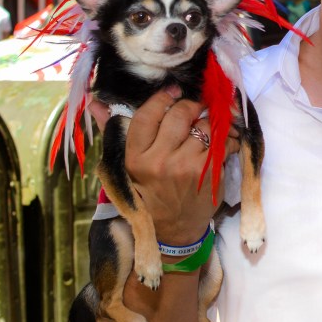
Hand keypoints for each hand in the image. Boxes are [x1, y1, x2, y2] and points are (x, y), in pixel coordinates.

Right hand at [89, 90, 240, 244]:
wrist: (172, 230)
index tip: (173, 90)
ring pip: (204, 126)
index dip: (163, 97)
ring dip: (208, 123)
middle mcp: (160, 161)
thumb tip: (95, 101)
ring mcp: (187, 167)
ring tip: (206, 128)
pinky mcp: (210, 173)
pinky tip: (222, 140)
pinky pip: (224, 142)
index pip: (148, 114)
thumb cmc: (148, 193)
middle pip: (180, 114)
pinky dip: (227, 137)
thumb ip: (113, 131)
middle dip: (190, 105)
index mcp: (135, 157)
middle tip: (194, 106)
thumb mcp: (126, 167)